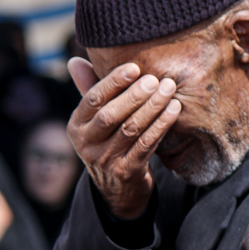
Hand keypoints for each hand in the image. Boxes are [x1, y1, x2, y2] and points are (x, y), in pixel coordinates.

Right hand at [67, 57, 181, 218]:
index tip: (134, 67)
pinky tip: (174, 110)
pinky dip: (161, 125)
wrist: (118, 188)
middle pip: (111, 115)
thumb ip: (89, 91)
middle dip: (135, 95)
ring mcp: (105, 160)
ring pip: (131, 129)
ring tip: (168, 90)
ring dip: (153, 107)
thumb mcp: (95, 121)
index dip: (113, 82)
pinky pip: (147, 144)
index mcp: (76, 126)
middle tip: (156, 79)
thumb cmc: (109, 142)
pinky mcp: (126, 171)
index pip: (92, 99)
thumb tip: (75, 60)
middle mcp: (86, 144)